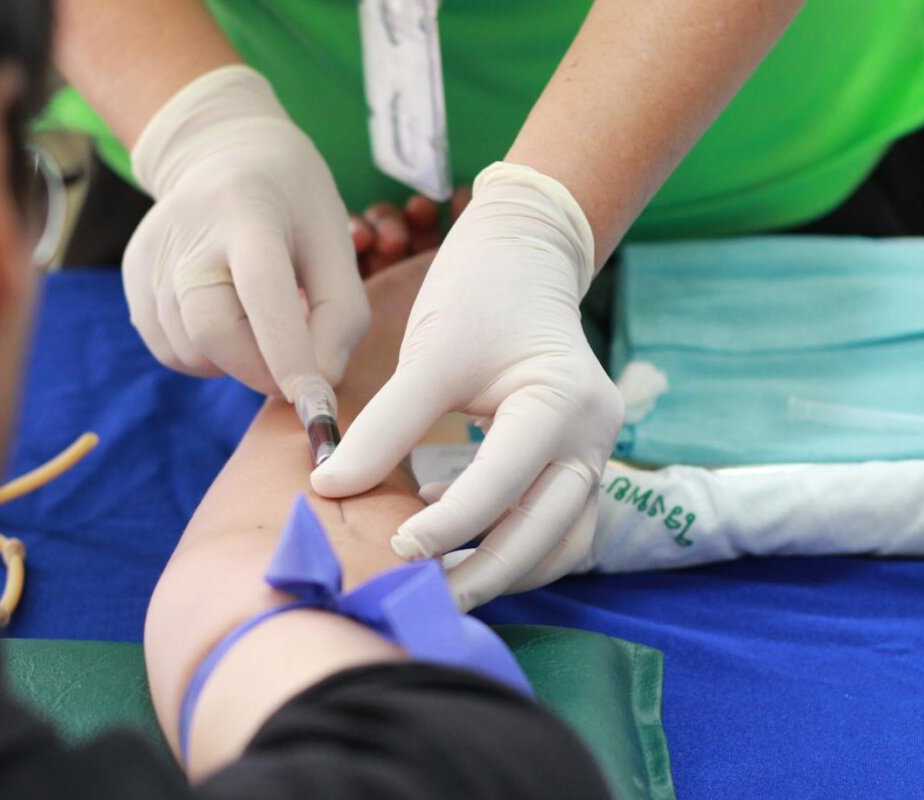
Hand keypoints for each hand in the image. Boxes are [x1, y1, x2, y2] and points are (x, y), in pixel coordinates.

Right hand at [124, 65, 368, 398]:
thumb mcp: (336, 241)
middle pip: (213, 331)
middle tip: (294, 372)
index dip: (289, 355)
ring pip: (192, 351)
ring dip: (236, 361)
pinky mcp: (134, 279)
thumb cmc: (293, 204)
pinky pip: (172, 351)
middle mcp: (188, 231)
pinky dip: (208, 356)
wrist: (222, 153)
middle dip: (261, 370)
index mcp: (248, 211)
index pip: (263, 291)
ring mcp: (152, 256)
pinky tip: (227, 317)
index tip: (317, 405)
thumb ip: (341, 315)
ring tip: (258, 319)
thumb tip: (320, 385)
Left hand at [312, 163, 623, 609]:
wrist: (525, 255)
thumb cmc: (478, 295)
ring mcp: (595, 454)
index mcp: (564, 403)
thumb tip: (329, 487)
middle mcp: (594, 437)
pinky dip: (515, 547)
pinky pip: (556, 527)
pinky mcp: (579, 463)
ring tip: (439, 586)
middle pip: (547, 533)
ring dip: (505, 571)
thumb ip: (384, 426)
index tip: (393, 548)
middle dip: (484, 573)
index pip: (504, 484)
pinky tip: (458, 543)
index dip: (448, 525)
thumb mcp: (430, 354)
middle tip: (419, 597)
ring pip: (560, 543)